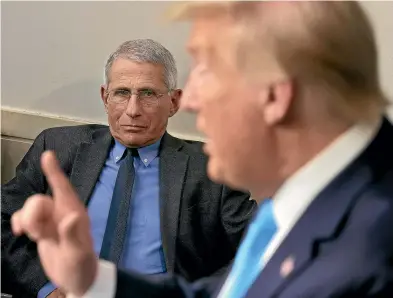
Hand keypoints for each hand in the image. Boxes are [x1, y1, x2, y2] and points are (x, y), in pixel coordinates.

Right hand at [11, 151, 96, 296]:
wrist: (76, 279)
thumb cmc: (81, 266)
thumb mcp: (78, 253)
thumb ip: (73, 235)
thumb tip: (71, 216)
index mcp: (74, 213)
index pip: (63, 188)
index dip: (54, 172)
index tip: (48, 155)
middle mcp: (62, 213)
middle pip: (39, 200)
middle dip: (33, 215)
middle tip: (39, 234)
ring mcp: (51, 221)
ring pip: (31, 208)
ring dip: (28, 221)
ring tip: (36, 237)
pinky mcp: (42, 229)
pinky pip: (25, 217)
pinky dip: (20, 222)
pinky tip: (22, 232)